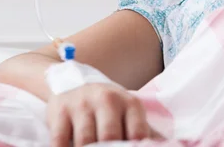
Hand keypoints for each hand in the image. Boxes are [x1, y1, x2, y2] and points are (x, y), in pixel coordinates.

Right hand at [47, 83, 162, 146]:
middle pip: (109, 136)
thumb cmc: (108, 106)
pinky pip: (59, 140)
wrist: (74, 82)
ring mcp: (82, 104)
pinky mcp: (60, 111)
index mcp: (130, 103)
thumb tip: (163, 146)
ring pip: (84, 141)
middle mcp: (107, 100)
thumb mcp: (129, 113)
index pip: (137, 133)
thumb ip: (143, 132)